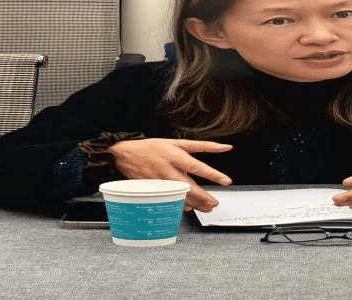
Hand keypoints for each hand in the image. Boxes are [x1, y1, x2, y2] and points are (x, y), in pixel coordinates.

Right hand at [107, 138, 232, 212]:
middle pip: (189, 186)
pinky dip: (179, 205)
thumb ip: (204, 146)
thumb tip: (226, 147)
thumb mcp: (178, 143)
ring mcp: (159, 182)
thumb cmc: (153, 147)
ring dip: (195, 204)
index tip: (226, 181)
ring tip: (207, 207)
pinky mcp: (153, 190)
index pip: (197, 166)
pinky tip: (189, 208)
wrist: (125, 154)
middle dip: (204, 197)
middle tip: (215, 203)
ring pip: (179, 196)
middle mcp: (167, 170)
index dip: (212, 174)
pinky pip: (168, 200)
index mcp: (175, 156)